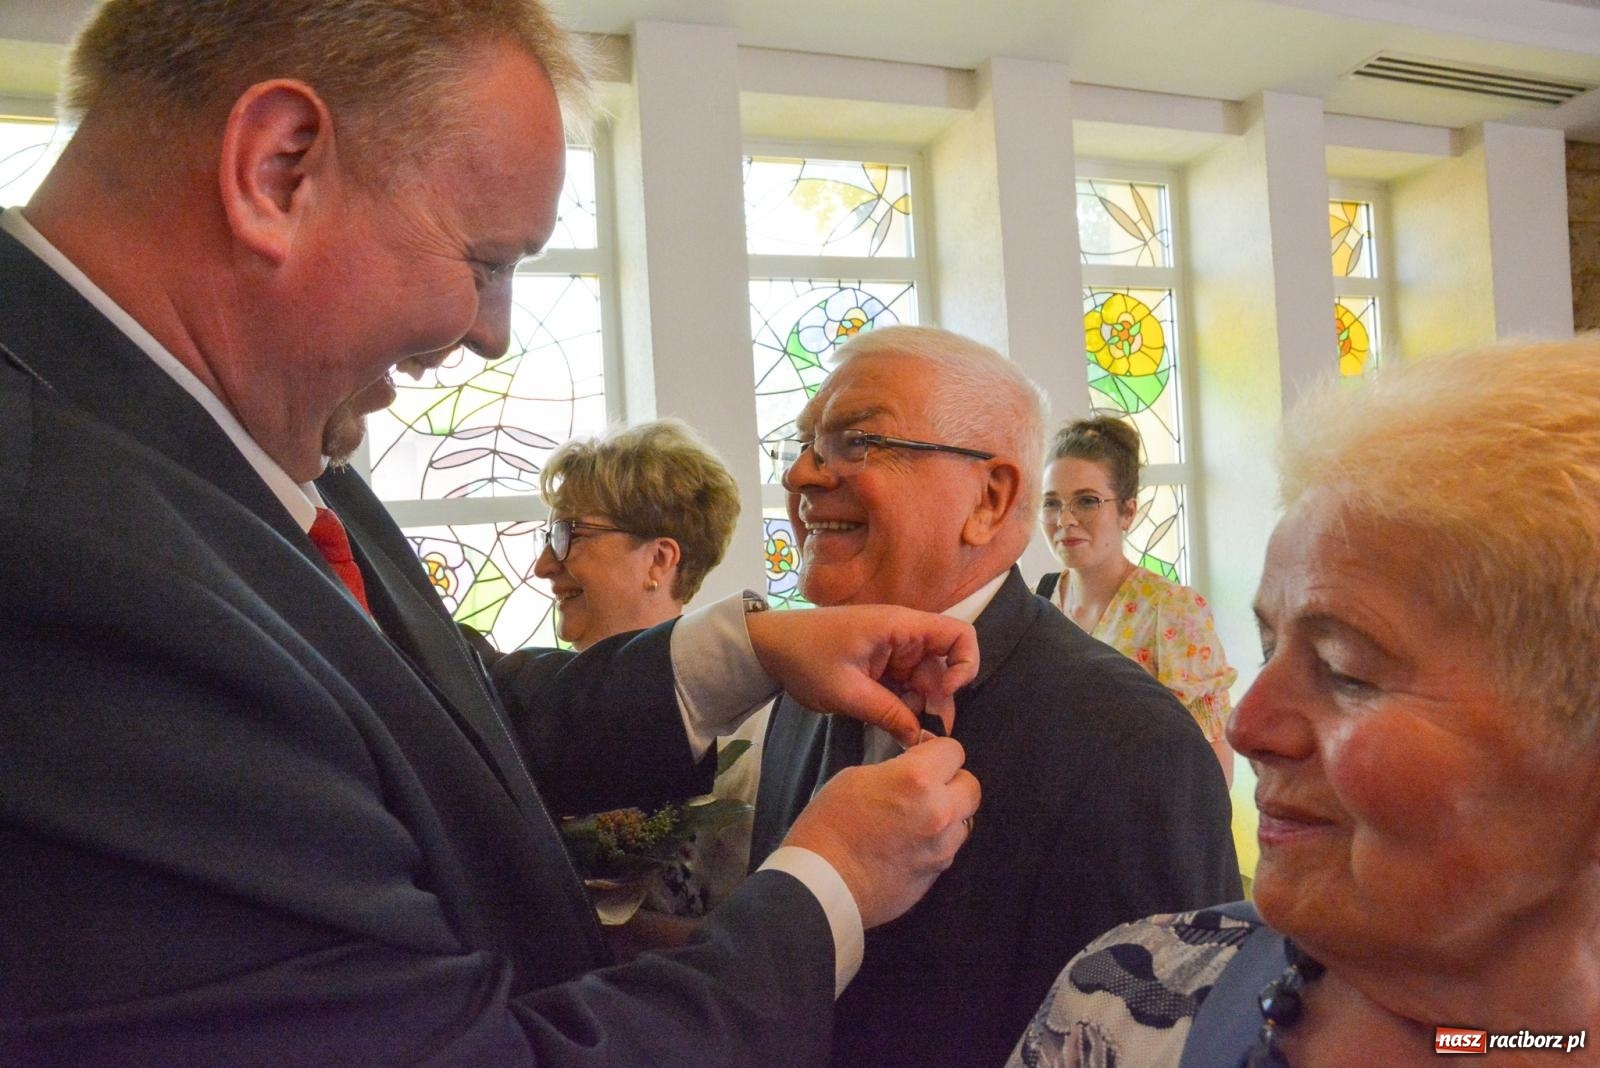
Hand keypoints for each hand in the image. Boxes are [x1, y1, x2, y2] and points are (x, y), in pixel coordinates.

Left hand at [745, 605, 977, 746]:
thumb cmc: (806, 658)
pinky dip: (904, 706)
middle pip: (943, 667)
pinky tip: (892, 726)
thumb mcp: (847, 692)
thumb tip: (921, 740)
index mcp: (900, 627)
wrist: (769, 648)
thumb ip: (888, 714)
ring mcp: (893, 651)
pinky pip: (905, 687)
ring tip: (902, 733)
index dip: (965, 664)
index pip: (959, 635)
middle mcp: (904, 636)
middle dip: (937, 701)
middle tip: (922, 734)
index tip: (944, 694)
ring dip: (919, 708)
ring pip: (925, 682)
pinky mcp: (881, 666)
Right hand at [781, 737, 979, 928]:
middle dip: (952, 782)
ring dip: (948, 815)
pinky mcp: (936, 875)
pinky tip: (907, 844)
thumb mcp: (856, 777)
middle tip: (925, 787)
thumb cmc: (828, 825)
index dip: (936, 750)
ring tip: (915, 819)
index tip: (922, 756)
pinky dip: (936, 843)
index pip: (953, 751)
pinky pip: (948, 849)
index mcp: (918, 780)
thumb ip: (896, 770)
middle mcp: (939, 812)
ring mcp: (942, 848)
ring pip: (964, 821)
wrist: (821, 884)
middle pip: (971, 786)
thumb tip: (914, 770)